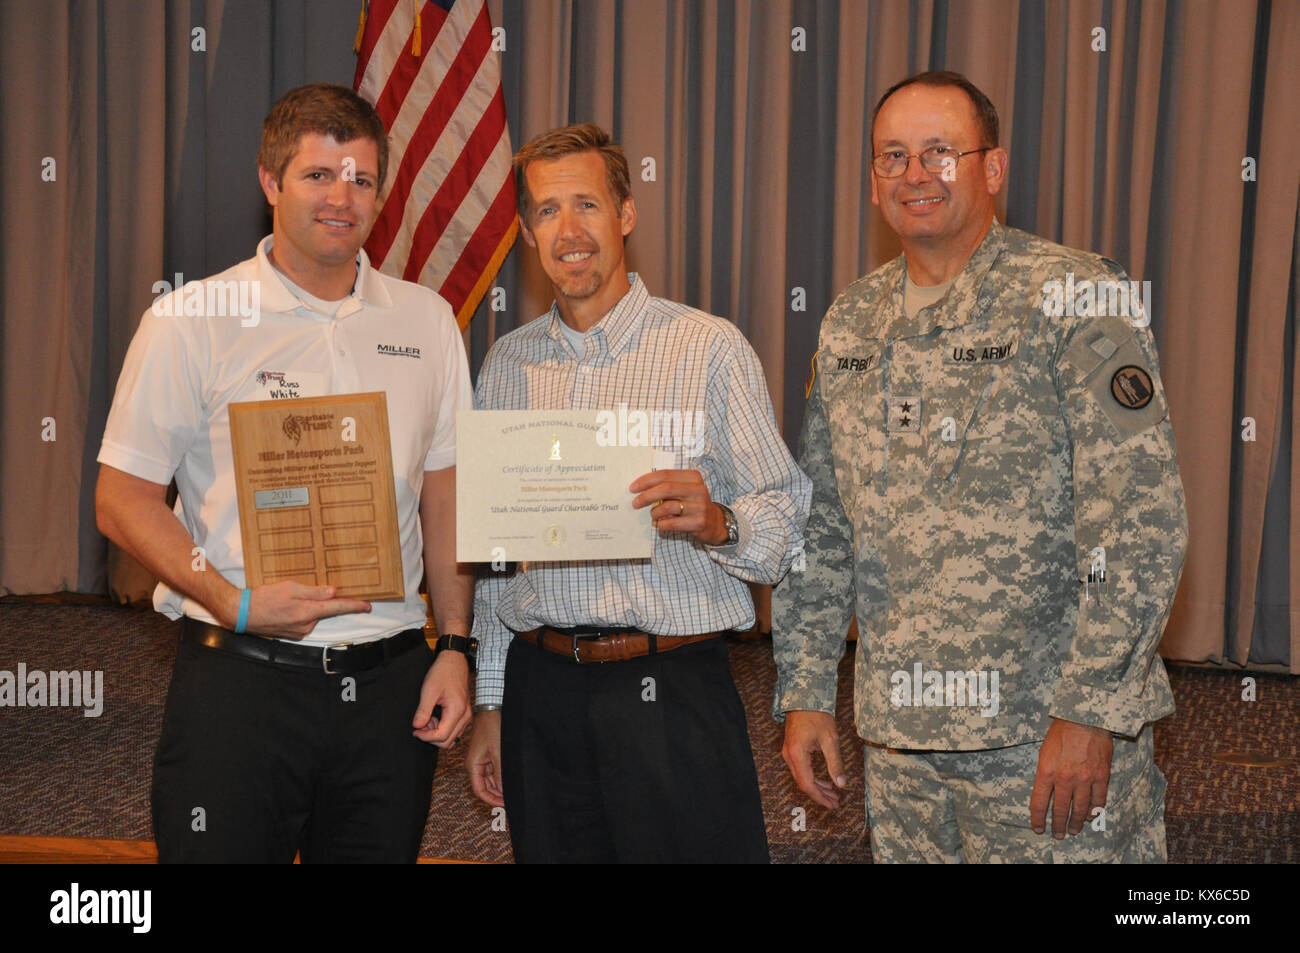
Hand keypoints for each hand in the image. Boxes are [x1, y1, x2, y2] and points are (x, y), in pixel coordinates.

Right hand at [223, 581, 371, 638]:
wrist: (242, 614)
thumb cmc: (265, 599)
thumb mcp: (291, 588)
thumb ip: (314, 591)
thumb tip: (334, 592)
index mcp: (309, 612)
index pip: (338, 608)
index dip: (354, 606)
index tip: (368, 605)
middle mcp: (307, 625)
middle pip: (324, 611)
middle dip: (320, 601)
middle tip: (302, 591)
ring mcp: (299, 632)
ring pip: (313, 616)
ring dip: (307, 607)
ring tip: (287, 599)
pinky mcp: (292, 634)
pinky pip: (303, 621)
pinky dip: (300, 613)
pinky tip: (285, 608)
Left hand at [411, 650, 470, 747]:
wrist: (454, 661)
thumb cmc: (443, 673)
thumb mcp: (429, 690)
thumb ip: (423, 711)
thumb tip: (417, 726)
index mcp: (457, 711)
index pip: (442, 736)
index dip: (426, 737)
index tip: (415, 730)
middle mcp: (465, 716)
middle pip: (448, 741)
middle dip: (431, 737)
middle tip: (420, 725)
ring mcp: (466, 715)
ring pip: (451, 737)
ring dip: (437, 734)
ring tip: (427, 720)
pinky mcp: (464, 713)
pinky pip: (454, 730)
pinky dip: (442, 728)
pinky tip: (434, 718)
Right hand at [466, 710, 503, 806]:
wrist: (493, 710)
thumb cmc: (493, 728)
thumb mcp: (499, 753)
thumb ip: (500, 774)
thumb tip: (503, 791)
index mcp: (473, 765)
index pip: (480, 791)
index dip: (492, 800)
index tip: (505, 804)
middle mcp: (475, 765)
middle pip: (485, 787)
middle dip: (497, 794)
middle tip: (512, 799)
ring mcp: (481, 760)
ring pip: (490, 780)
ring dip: (500, 786)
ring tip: (513, 790)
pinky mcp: (488, 755)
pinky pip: (493, 771)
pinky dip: (501, 777)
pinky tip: (510, 779)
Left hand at [628, 469, 726, 544]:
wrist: (715, 522)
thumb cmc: (693, 504)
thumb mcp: (685, 489)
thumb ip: (668, 485)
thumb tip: (641, 487)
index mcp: (693, 477)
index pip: (665, 474)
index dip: (646, 480)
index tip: (633, 488)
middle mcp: (698, 490)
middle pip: (666, 489)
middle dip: (646, 496)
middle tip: (636, 503)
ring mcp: (700, 506)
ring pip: (667, 507)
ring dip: (655, 513)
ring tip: (653, 516)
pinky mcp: (699, 522)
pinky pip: (672, 523)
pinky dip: (661, 525)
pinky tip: (661, 525)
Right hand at [782, 710, 846, 809]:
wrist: (804, 698)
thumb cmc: (817, 716)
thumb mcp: (830, 740)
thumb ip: (835, 764)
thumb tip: (841, 784)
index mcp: (797, 755)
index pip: (807, 784)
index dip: (820, 797)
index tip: (833, 804)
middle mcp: (789, 756)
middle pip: (803, 783)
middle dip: (820, 794)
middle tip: (836, 802)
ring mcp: (788, 753)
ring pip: (801, 777)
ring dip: (817, 787)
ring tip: (833, 793)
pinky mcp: (791, 749)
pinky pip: (800, 769)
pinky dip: (812, 777)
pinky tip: (824, 780)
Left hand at [1029, 718, 1113, 837]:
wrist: (1085, 718)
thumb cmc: (1062, 732)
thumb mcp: (1044, 751)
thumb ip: (1045, 773)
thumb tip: (1046, 792)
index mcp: (1046, 771)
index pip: (1038, 803)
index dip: (1037, 819)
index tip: (1038, 829)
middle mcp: (1064, 778)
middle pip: (1060, 810)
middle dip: (1058, 825)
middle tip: (1058, 835)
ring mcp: (1084, 779)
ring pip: (1080, 809)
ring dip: (1076, 823)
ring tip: (1073, 830)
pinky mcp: (1101, 776)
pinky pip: (1098, 800)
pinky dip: (1094, 811)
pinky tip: (1090, 816)